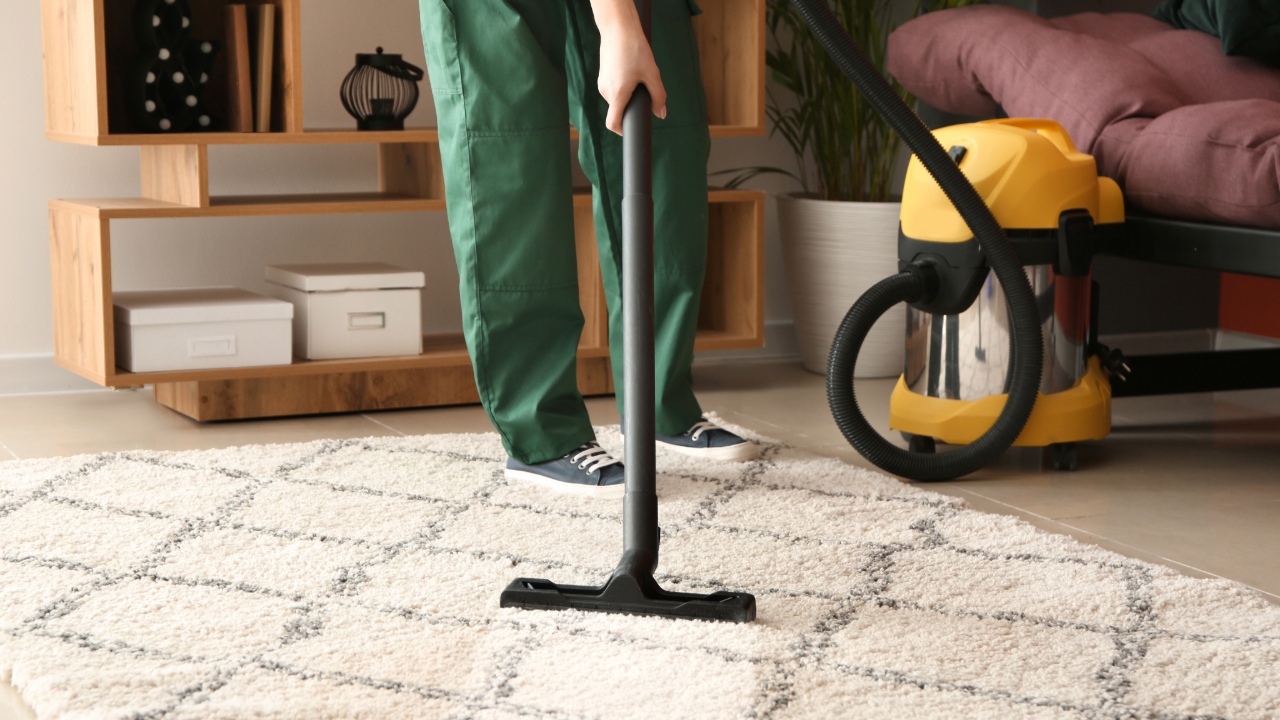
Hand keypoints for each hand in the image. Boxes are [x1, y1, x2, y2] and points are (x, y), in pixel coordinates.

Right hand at [594, 4, 667, 134]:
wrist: (618, 27)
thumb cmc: (635, 49)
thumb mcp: (652, 73)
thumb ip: (659, 96)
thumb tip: (661, 114)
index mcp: (617, 94)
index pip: (613, 123)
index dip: (623, 131)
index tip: (632, 131)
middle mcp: (606, 91)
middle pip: (619, 110)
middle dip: (632, 106)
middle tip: (644, 90)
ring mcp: (602, 83)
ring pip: (617, 99)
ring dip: (628, 95)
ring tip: (637, 75)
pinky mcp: (602, 76)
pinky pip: (613, 89)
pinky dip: (623, 87)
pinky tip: (630, 71)